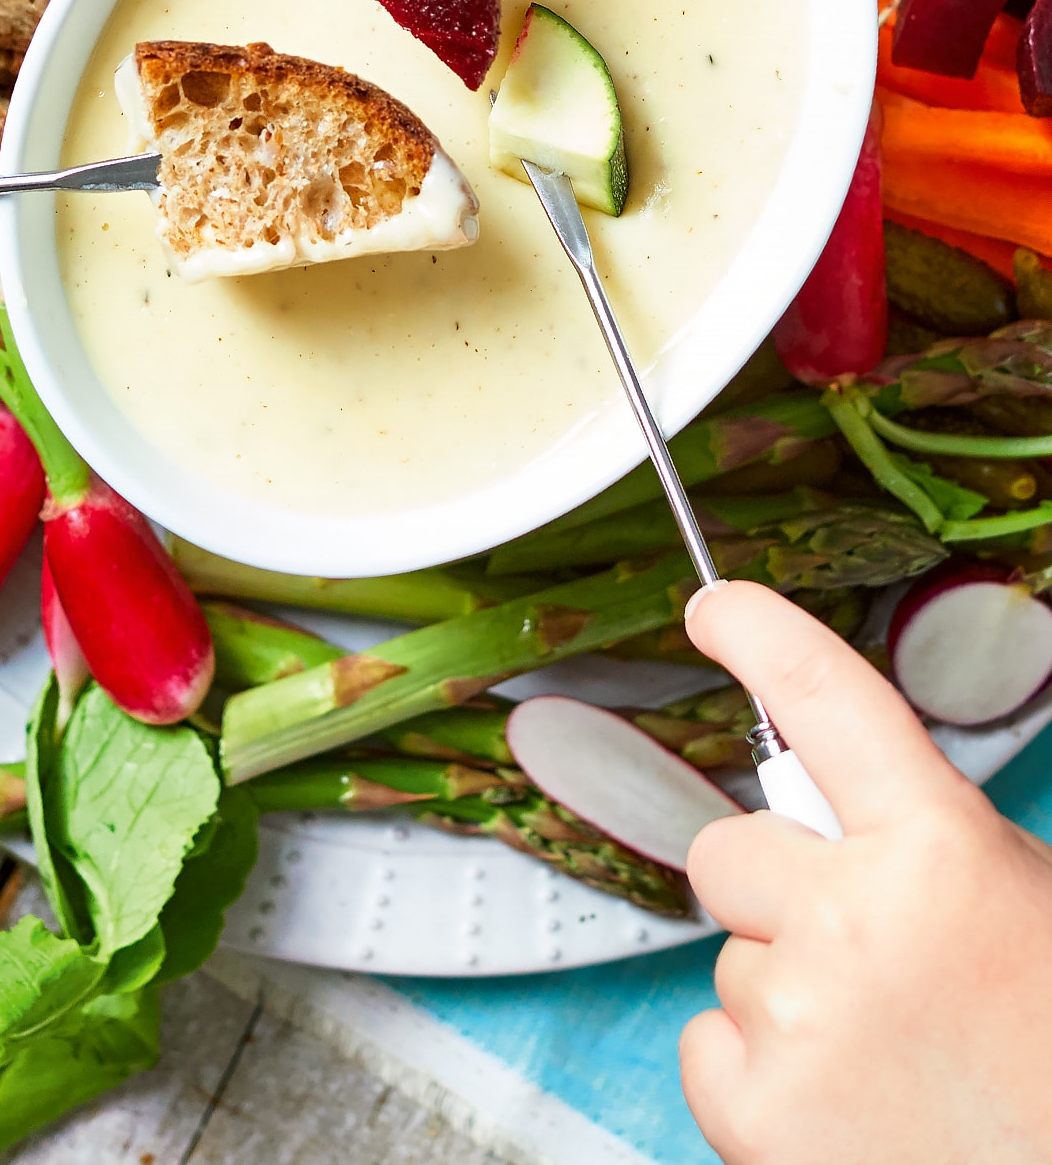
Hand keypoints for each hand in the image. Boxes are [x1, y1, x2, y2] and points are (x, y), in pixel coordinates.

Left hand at [678, 578, 1051, 1164]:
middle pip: (730, 848)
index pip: (822, 696)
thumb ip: (919, 835)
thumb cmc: (1049, 1054)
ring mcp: (796, 1016)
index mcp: (938, 849)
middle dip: (774, 888)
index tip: (716, 610)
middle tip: (862, 956)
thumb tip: (822, 788)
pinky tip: (839, 1105)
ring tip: (880, 1051)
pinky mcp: (752, 1112)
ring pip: (728, 955)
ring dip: (784, 990)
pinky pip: (706, 1042)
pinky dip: (756, 1073)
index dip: (757, 633)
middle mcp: (853, 919)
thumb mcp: (1017, 900)